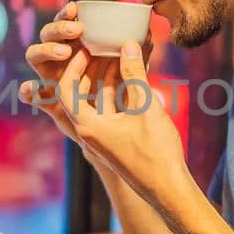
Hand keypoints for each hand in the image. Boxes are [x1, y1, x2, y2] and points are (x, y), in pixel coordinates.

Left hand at [19, 2, 151, 175]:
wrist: (168, 188)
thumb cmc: (157, 151)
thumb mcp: (146, 107)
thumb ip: (135, 75)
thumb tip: (127, 45)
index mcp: (88, 126)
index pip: (65, 89)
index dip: (73, 66)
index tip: (87, 50)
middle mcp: (87, 133)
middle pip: (76, 95)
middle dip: (86, 70)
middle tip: (98, 49)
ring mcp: (99, 139)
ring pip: (92, 103)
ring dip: (101, 81)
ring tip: (115, 58)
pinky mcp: (112, 141)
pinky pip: (105, 112)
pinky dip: (112, 95)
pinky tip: (128, 79)